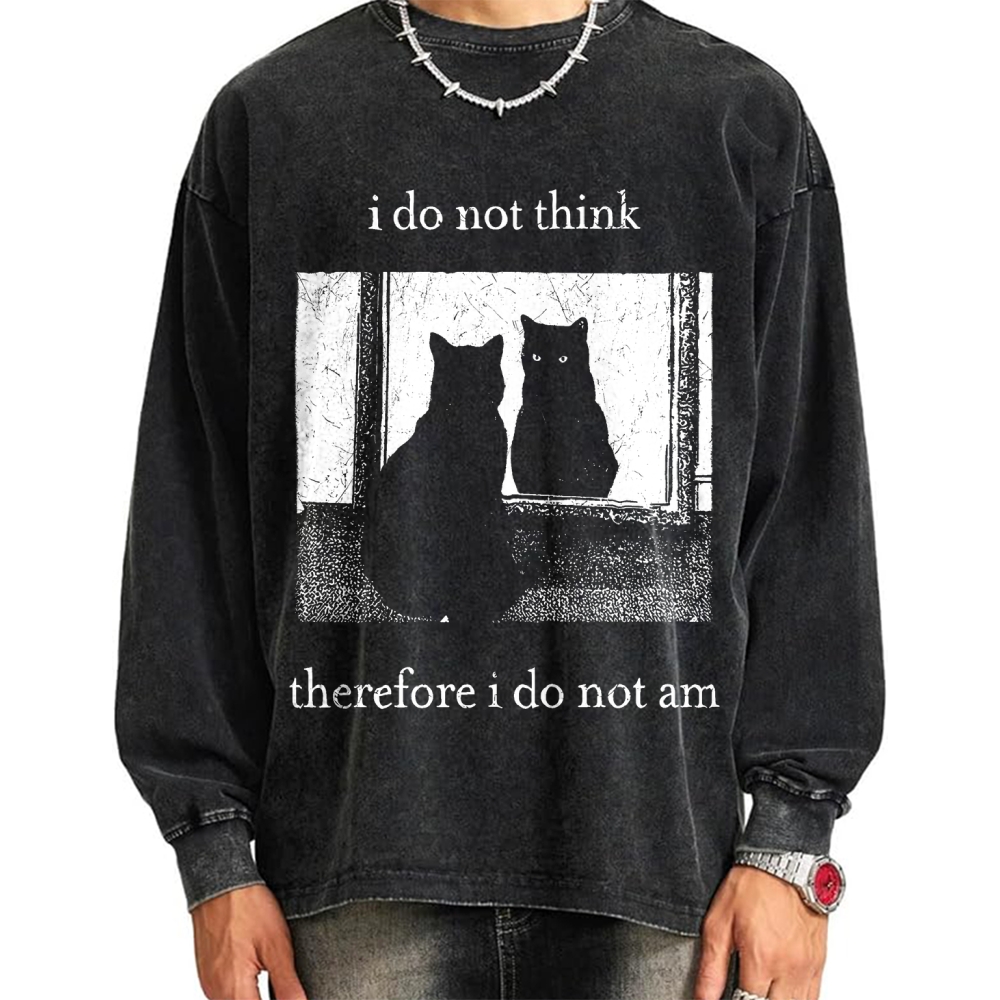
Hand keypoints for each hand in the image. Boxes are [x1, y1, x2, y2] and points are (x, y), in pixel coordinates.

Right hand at [191, 884, 306, 999]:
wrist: (220, 883)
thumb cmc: (248, 908)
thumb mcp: (277, 946)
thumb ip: (287, 985)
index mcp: (234, 990)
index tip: (290, 995)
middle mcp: (216, 992)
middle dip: (266, 999)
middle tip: (285, 989)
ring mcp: (209, 983)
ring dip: (254, 998)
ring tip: (275, 984)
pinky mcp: (208, 974)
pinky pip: (226, 994)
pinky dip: (243, 993)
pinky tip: (258, 978)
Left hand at [694, 865, 827, 999]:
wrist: (785, 862)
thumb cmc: (752, 885)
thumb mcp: (718, 922)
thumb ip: (711, 967)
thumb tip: (704, 999)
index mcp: (761, 960)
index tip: (728, 996)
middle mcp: (789, 969)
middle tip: (743, 991)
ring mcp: (808, 968)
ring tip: (759, 991)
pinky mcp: (819, 963)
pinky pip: (814, 997)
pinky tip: (781, 994)